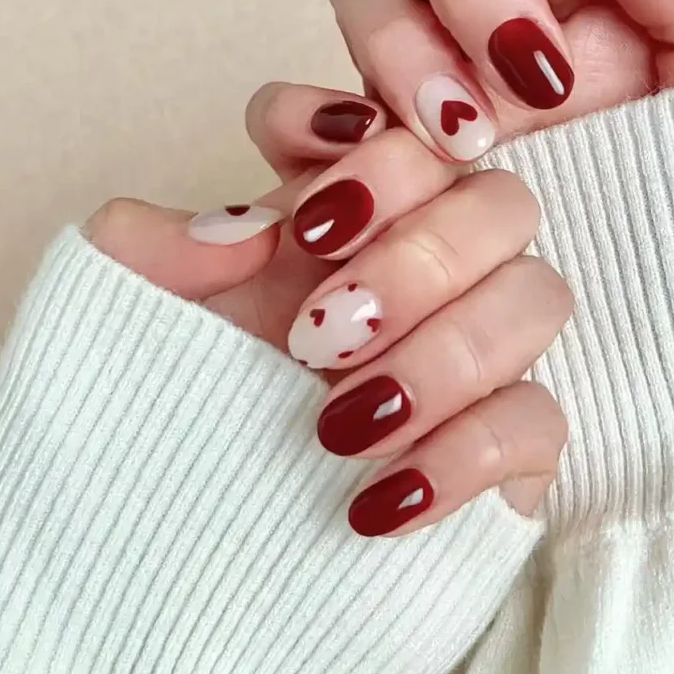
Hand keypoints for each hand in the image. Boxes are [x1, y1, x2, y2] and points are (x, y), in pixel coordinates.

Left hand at [84, 88, 570, 536]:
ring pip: (539, 296)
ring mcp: (482, 344)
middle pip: (500, 200)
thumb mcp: (134, 322)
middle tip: (318, 333)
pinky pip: (539, 417)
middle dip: (418, 257)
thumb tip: (240, 232)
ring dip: (446, 352)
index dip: (374, 154)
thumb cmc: (182, 412)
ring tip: (341, 421)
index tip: (307, 225)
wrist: (204, 544)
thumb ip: (149, 247)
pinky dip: (464, 452)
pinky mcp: (514, 436)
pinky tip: (379, 496)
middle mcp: (431, 262)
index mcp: (354, 213)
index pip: (404, 128)